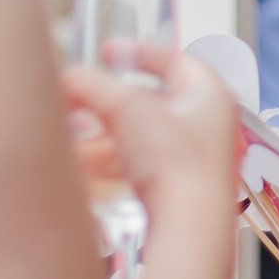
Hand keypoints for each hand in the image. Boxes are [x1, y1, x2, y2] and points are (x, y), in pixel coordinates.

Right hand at [62, 46, 237, 220]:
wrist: (189, 226)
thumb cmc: (173, 159)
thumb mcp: (126, 109)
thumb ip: (93, 86)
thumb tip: (68, 76)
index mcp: (211, 95)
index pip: (177, 60)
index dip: (140, 52)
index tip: (108, 52)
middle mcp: (210, 125)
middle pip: (153, 103)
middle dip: (109, 103)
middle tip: (78, 102)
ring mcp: (198, 159)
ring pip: (143, 138)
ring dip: (104, 135)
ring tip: (70, 137)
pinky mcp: (183, 189)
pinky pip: (142, 166)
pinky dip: (112, 162)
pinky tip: (81, 168)